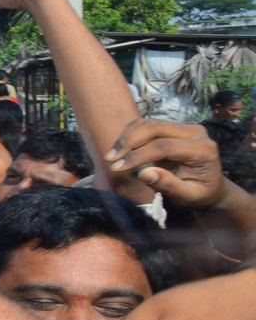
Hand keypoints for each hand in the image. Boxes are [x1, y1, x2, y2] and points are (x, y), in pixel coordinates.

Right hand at [105, 118, 224, 209]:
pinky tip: (120, 148)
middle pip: (155, 128)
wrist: (210, 186)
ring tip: (111, 155)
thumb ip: (168, 185)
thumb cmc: (199, 194)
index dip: (138, 155)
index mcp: (203, 149)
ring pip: (148, 123)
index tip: (117, 168)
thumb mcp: (188, 196)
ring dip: (126, 137)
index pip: (164, 146)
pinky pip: (147, 124)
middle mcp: (195, 132)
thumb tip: (144, 174)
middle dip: (129, 142)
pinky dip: (130, 134)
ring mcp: (184, 127)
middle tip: (110, 159)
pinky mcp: (172, 127)